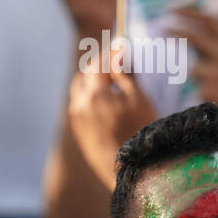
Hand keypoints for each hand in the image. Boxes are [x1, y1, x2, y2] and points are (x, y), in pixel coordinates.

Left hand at [69, 55, 156, 190]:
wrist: (131, 173)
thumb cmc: (140, 133)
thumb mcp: (138, 99)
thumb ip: (124, 73)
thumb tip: (118, 52)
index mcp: (94, 93)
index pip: (100, 62)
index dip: (112, 51)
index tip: (123, 44)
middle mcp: (80, 105)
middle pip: (86, 74)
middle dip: (101, 63)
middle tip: (118, 59)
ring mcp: (77, 120)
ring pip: (80, 89)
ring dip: (92, 79)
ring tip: (110, 78)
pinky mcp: (79, 133)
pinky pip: (80, 105)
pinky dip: (90, 96)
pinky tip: (105, 99)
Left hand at [167, 9, 217, 112]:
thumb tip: (190, 30)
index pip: (208, 20)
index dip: (188, 12)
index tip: (172, 8)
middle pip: (193, 37)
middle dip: (176, 31)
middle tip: (164, 28)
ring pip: (195, 69)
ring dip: (202, 77)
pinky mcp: (209, 89)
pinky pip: (198, 88)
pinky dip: (206, 93)